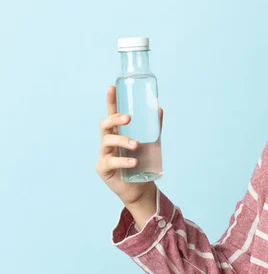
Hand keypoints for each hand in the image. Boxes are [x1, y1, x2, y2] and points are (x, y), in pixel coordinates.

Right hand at [95, 85, 162, 204]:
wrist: (141, 187)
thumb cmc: (143, 161)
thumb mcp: (151, 142)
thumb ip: (154, 127)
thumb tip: (159, 108)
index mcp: (118, 132)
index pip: (111, 113)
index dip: (111, 100)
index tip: (112, 87)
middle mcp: (108, 141)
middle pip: (105, 124)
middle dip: (115, 119)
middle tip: (128, 118)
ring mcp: (104, 154)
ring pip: (107, 142)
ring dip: (123, 141)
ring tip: (137, 145)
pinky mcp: (103, 168)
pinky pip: (111, 162)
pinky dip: (123, 161)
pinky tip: (134, 162)